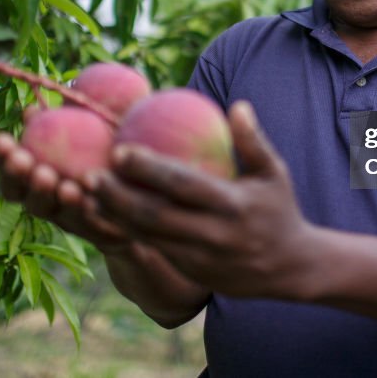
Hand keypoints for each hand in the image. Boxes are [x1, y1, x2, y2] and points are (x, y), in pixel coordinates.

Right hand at [0, 122, 130, 253]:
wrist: (151, 188)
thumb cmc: (116, 143)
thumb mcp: (96, 120)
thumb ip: (66, 115)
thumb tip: (30, 109)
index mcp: (38, 172)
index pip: (11, 168)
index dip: (2, 157)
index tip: (2, 139)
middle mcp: (48, 199)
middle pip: (22, 195)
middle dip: (19, 178)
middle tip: (26, 162)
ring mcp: (72, 219)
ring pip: (53, 211)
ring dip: (52, 198)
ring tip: (61, 184)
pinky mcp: (99, 233)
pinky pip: (91, 226)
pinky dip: (88, 212)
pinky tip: (92, 198)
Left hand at [89, 100, 316, 298]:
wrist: (291, 268)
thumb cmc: (279, 209)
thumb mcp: (274, 173)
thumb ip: (253, 141)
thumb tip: (236, 104)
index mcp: (232, 206)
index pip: (183, 186)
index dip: (149, 169)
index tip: (119, 149)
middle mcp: (213, 235)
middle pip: (155, 216)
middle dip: (117, 197)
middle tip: (88, 173)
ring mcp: (200, 258)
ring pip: (147, 237)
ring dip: (113, 216)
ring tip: (85, 192)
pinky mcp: (191, 273)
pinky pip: (152, 250)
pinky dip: (126, 232)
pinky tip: (104, 213)